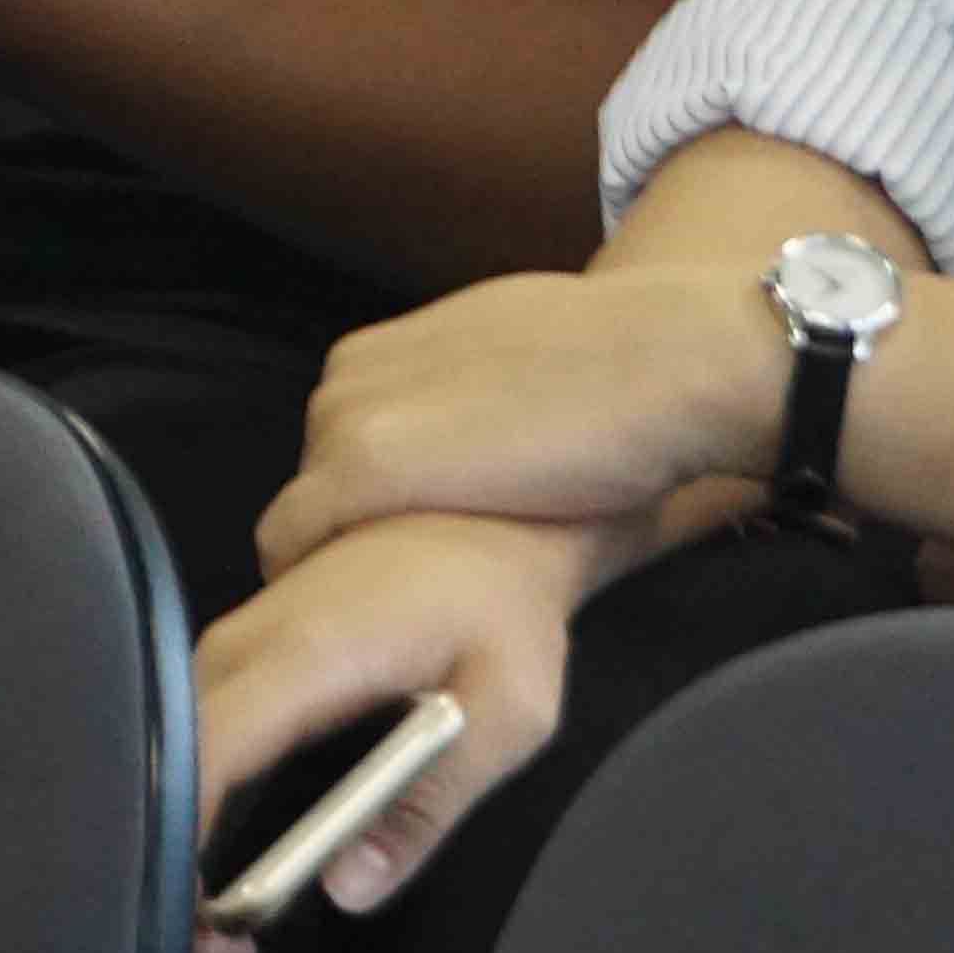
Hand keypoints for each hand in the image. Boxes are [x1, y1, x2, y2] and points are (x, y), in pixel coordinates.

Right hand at [186, 510, 634, 952]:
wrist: (505, 510)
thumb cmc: (508, 599)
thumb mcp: (506, 713)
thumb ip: (429, 807)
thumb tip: (353, 884)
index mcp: (312, 648)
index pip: (201, 752)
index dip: (187, 841)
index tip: (213, 911)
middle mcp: (260, 632)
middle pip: (172, 752)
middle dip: (182, 848)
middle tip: (227, 932)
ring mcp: (250, 627)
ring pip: (179, 733)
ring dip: (192, 815)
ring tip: (232, 901)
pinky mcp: (256, 635)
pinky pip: (203, 713)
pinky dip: (207, 778)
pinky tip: (241, 831)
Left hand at [255, 269, 783, 580]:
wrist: (661, 359)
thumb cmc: (613, 370)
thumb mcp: (507, 358)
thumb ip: (459, 395)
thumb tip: (470, 437)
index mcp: (380, 351)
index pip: (335, 451)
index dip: (372, 505)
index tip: (421, 540)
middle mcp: (349, 376)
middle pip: (316, 485)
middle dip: (360, 529)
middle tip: (431, 571)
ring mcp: (348, 417)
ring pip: (306, 517)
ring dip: (348, 553)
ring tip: (424, 584)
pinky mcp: (361, 464)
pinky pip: (292, 540)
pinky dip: (319, 575)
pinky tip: (377, 601)